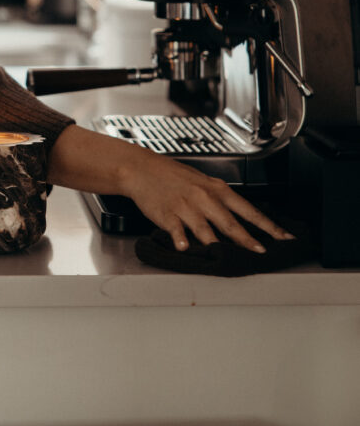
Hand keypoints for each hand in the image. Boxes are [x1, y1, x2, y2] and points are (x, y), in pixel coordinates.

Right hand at [47, 124, 294, 253]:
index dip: (267, 225)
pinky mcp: (167, 215)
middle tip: (260, 253)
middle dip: (247, 239)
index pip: (248, 210)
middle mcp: (204, 198)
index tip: (283, 237)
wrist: (143, 169)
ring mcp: (185, 207)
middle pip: (230, 222)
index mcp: (216, 190)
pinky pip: (176, 230)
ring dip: (216, 244)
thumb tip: (242, 221)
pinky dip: (181, 240)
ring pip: (205, 228)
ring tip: (226, 256)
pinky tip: (185, 248)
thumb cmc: (174, 177)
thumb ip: (221, 201)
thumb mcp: (202, 183)